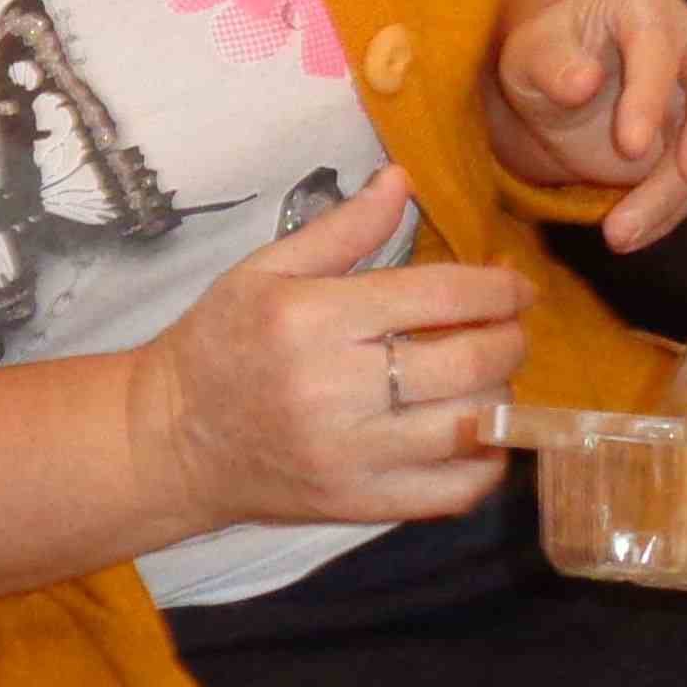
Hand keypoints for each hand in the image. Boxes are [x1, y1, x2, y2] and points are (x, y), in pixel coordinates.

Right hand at [127, 169, 525, 536]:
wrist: (170, 442)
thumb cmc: (219, 344)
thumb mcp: (265, 269)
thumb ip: (343, 227)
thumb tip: (403, 180)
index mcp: (315, 319)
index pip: (437, 296)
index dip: (496, 287)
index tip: (517, 285)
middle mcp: (337, 390)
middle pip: (466, 362)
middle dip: (510, 338)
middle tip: (512, 326)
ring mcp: (351, 456)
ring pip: (468, 426)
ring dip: (502, 395)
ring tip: (491, 375)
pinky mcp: (359, 506)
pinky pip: (452, 492)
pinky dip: (487, 464)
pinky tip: (481, 434)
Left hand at [488, 0, 686, 252]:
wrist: (557, 89)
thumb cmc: (545, 57)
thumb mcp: (529, 56)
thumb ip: (552, 63)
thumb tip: (584, 81)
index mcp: (643, 5)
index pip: (658, 42)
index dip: (650, 93)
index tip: (630, 145)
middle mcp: (686, 39)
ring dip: (678, 190)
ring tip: (622, 235)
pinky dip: (668, 209)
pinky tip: (632, 235)